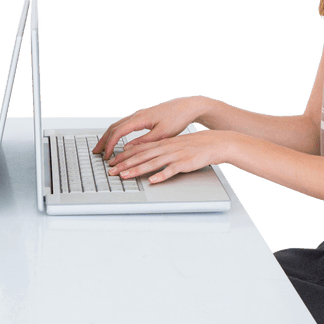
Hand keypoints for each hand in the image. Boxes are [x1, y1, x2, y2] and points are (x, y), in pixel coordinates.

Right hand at [93, 97, 201, 158]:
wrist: (187, 107)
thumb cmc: (177, 119)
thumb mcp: (161, 134)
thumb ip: (144, 142)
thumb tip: (127, 149)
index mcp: (140, 119)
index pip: (118, 132)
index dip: (110, 145)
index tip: (106, 156)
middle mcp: (137, 115)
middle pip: (113, 127)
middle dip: (103, 140)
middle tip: (96, 152)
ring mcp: (139, 115)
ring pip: (118, 125)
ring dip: (108, 136)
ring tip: (103, 147)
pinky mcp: (143, 117)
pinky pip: (124, 125)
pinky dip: (117, 133)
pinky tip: (117, 140)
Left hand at [107, 131, 226, 184]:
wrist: (213, 143)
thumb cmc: (192, 145)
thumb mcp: (172, 144)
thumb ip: (157, 149)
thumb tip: (143, 154)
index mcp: (161, 143)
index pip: (137, 149)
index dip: (123, 156)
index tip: (112, 163)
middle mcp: (165, 148)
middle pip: (140, 157)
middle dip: (124, 164)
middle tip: (111, 172)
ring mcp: (174, 155)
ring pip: (152, 163)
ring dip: (137, 170)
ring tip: (125, 176)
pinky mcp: (184, 163)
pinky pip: (171, 170)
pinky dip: (161, 175)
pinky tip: (153, 180)